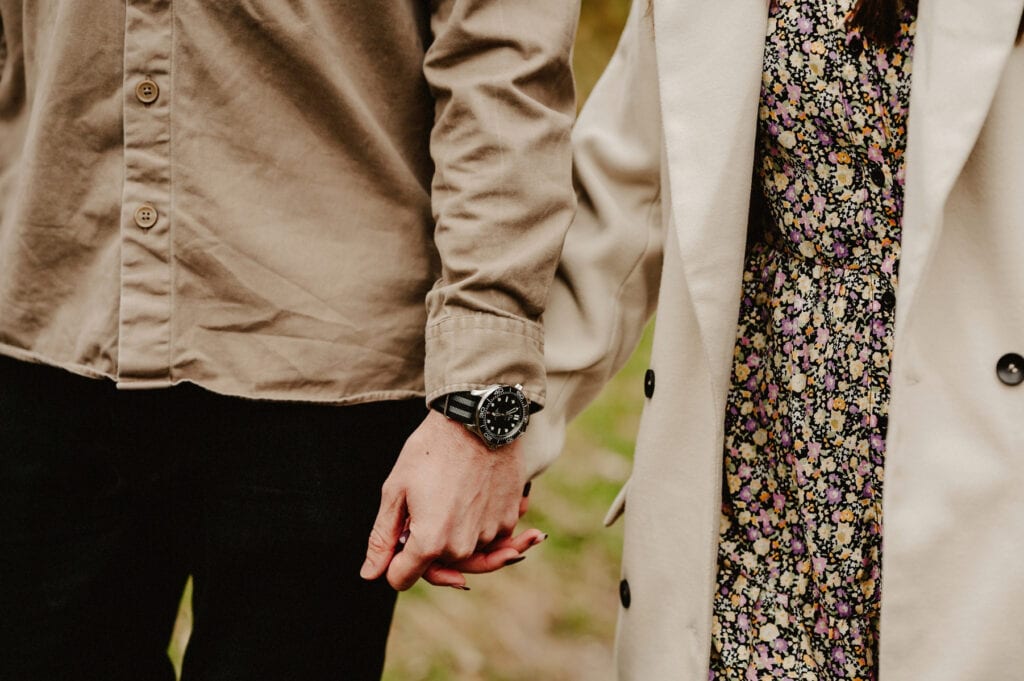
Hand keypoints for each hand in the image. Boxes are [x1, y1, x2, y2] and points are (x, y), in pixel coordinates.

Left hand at [359, 409, 528, 589]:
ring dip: (454, 538)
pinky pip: (489, 538)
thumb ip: (383, 537)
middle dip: (424, 550)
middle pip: (436, 569)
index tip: (396, 533)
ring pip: (465, 554)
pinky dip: (479, 525)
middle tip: (422, 510)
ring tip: (449, 500)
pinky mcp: (509, 520)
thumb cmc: (432, 450)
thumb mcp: (396, 489)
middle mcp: (462, 547)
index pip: (400, 579)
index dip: (392, 561)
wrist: (478, 420)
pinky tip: (473, 496)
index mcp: (429, 543)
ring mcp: (489, 535)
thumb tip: (370, 574)